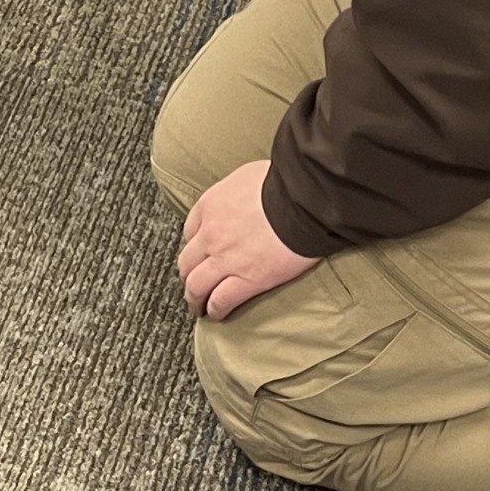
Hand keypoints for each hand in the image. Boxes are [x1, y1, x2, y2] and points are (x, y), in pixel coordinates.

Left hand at [177, 161, 318, 319]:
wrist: (301, 203)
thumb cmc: (282, 184)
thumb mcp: (247, 175)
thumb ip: (236, 190)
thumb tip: (244, 192)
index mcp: (210, 205)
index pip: (190, 231)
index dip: (194, 246)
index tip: (199, 254)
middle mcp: (211, 234)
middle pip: (187, 261)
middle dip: (188, 274)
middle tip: (192, 283)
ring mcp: (225, 259)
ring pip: (197, 285)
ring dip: (194, 298)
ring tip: (198, 307)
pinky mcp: (247, 280)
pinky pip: (221, 300)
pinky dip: (215, 310)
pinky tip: (216, 315)